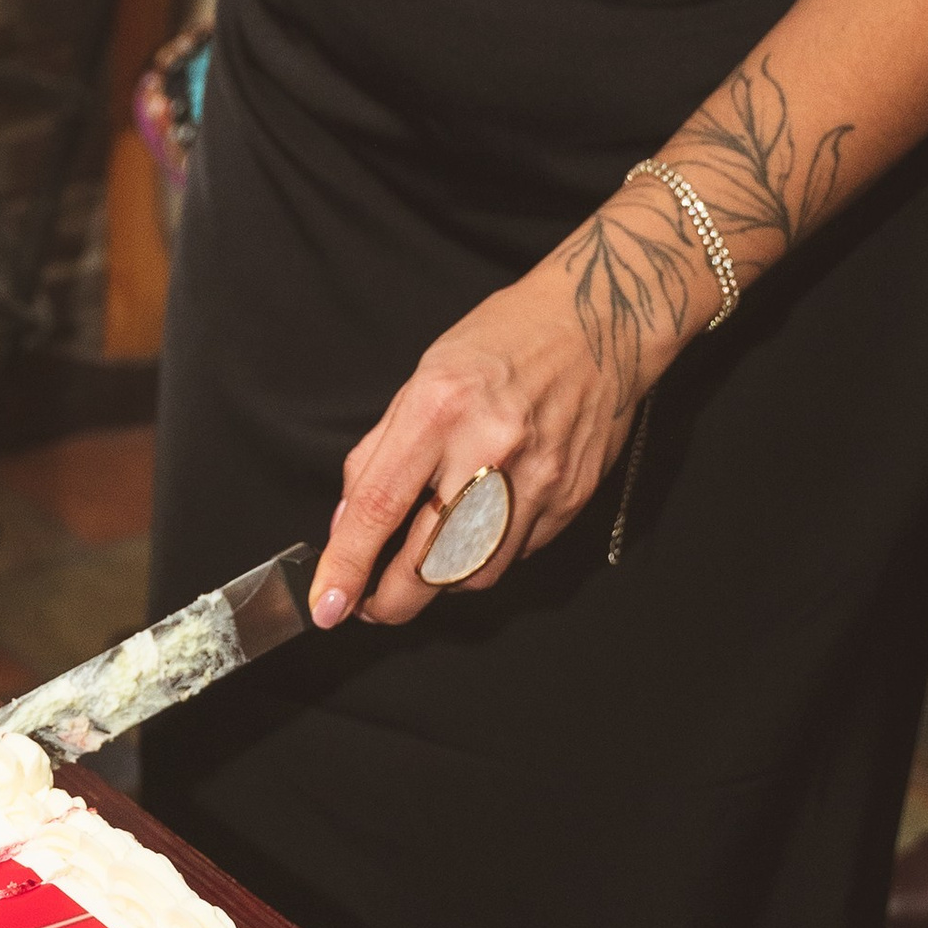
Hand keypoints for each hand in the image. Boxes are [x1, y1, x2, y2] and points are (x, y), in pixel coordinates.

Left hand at [307, 243, 689, 630]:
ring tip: (425, 560)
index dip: (347, 566)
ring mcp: (538, 479)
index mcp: (439, 410)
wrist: (600, 321)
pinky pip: (515, 554)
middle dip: (389, 602)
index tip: (327, 606)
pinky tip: (479, 525)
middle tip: (369, 604)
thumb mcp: (421, 378)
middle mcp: (490, 448)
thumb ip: (378, 455)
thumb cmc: (502, 342)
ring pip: (473, 574)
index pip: (379, 507)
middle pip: (429, 563)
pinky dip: (485, 554)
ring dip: (438, 583)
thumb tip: (347, 524)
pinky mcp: (570, 499)